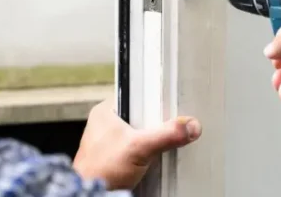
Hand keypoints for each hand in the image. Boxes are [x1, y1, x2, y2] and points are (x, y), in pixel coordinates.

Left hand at [72, 97, 201, 189]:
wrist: (92, 194)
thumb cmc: (100, 170)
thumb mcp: (139, 147)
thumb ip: (166, 135)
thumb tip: (188, 126)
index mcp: (105, 110)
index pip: (136, 95)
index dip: (154, 101)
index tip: (169, 107)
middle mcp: (106, 123)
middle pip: (141, 115)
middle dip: (154, 123)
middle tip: (165, 128)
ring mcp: (109, 140)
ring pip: (139, 133)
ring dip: (150, 140)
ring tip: (157, 144)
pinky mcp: (114, 156)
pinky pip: (136, 147)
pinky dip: (145, 152)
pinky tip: (150, 157)